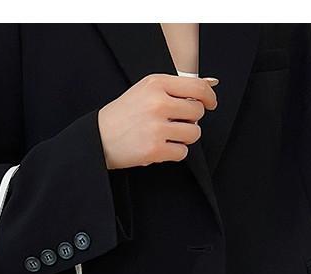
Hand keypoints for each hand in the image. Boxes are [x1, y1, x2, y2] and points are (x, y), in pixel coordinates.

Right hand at [98, 73, 217, 170]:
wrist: (100, 137)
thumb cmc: (125, 113)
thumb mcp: (146, 89)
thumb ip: (175, 87)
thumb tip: (209, 85)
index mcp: (157, 84)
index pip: (197, 87)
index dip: (209, 97)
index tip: (211, 103)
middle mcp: (158, 103)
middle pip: (197, 112)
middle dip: (192, 119)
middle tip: (178, 122)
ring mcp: (156, 127)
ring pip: (193, 133)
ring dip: (186, 136)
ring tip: (170, 135)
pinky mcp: (154, 149)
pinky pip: (182, 152)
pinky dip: (176, 151)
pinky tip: (162, 146)